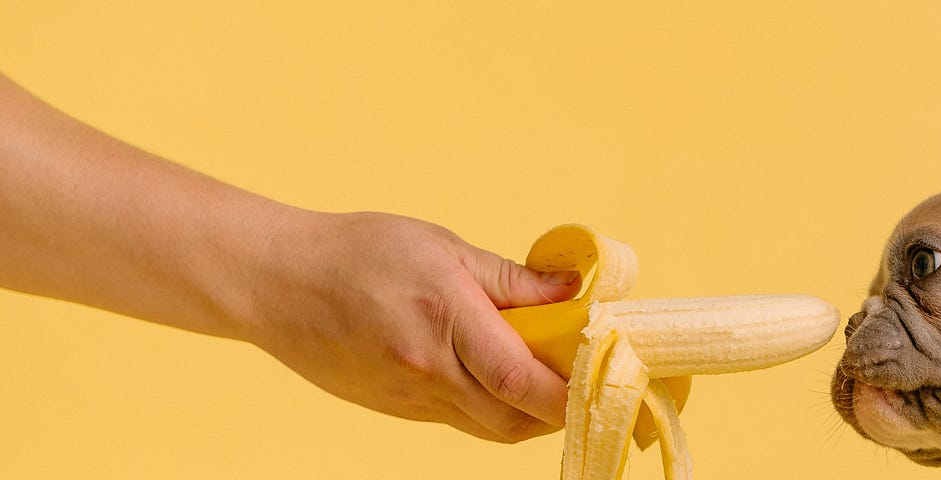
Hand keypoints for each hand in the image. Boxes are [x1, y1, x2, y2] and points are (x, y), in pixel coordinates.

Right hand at [241, 211, 579, 441]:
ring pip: (489, 428)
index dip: (571, 392)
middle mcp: (427, 372)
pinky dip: (491, 409)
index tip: (602, 376)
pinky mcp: (396, 410)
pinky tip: (500, 380)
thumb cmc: (360, 252)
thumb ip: (512, 279)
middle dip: (559, 409)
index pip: (523, 383)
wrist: (276, 282)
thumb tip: (572, 292)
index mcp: (444, 323)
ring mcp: (409, 399)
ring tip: (548, 378)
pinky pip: (459, 421)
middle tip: (585, 377)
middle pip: (514, 420)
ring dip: (528, 414)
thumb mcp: (443, 248)